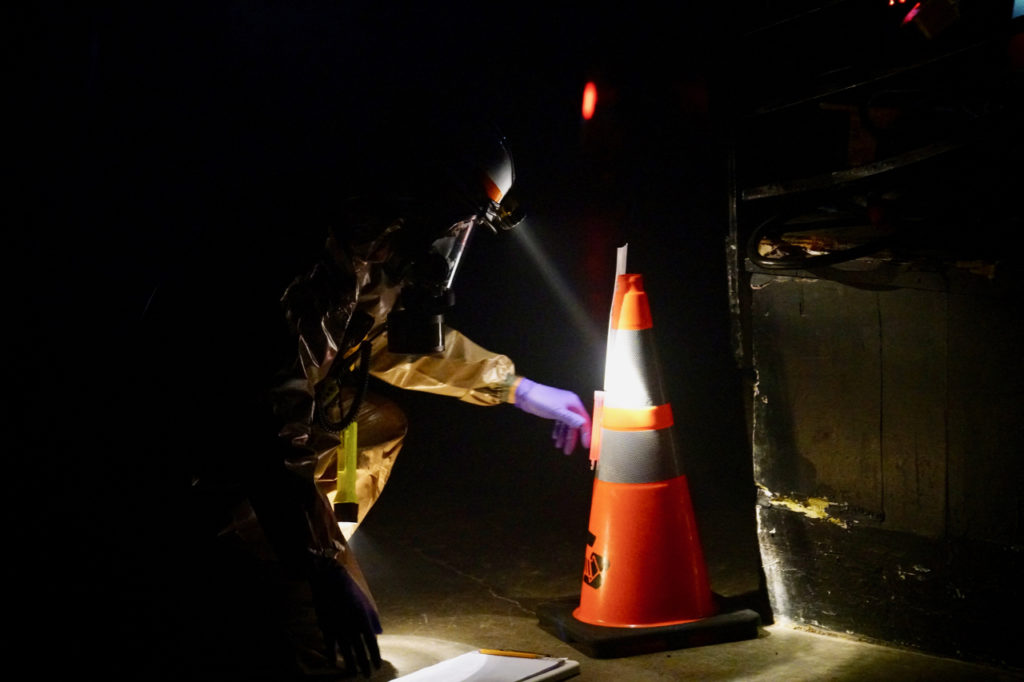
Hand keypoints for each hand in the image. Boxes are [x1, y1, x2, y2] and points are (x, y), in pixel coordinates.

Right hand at [309, 555, 382, 677]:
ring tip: (354, 674)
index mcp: (363, 618)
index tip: (377, 666)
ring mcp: (338, 627)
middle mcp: (351, 626)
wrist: (328, 580)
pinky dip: (331, 654)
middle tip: (367, 676)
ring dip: (350, 664)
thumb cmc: (350, 589)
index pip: (372, 643)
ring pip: (345, 651)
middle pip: (359, 650)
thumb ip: (372, 618)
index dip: (375, 656)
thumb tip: (378, 633)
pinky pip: (330, 645)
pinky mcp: (325, 627)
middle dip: (364, 664)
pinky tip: (334, 663)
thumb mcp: (365, 602)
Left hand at [513, 378, 591, 454]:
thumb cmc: (541, 399)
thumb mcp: (557, 411)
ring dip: (564, 436)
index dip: (586, 433)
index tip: (585, 445)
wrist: (526, 394)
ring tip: (560, 446)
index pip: (584, 421)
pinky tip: (555, 437)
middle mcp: (570, 405)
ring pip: (567, 425)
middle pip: (575, 425)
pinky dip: (558, 430)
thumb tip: (582, 424)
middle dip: (571, 438)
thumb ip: (570, 418)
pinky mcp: (555, 410)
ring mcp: (562, 408)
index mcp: (574, 403)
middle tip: (568, 450)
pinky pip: (560, 423)